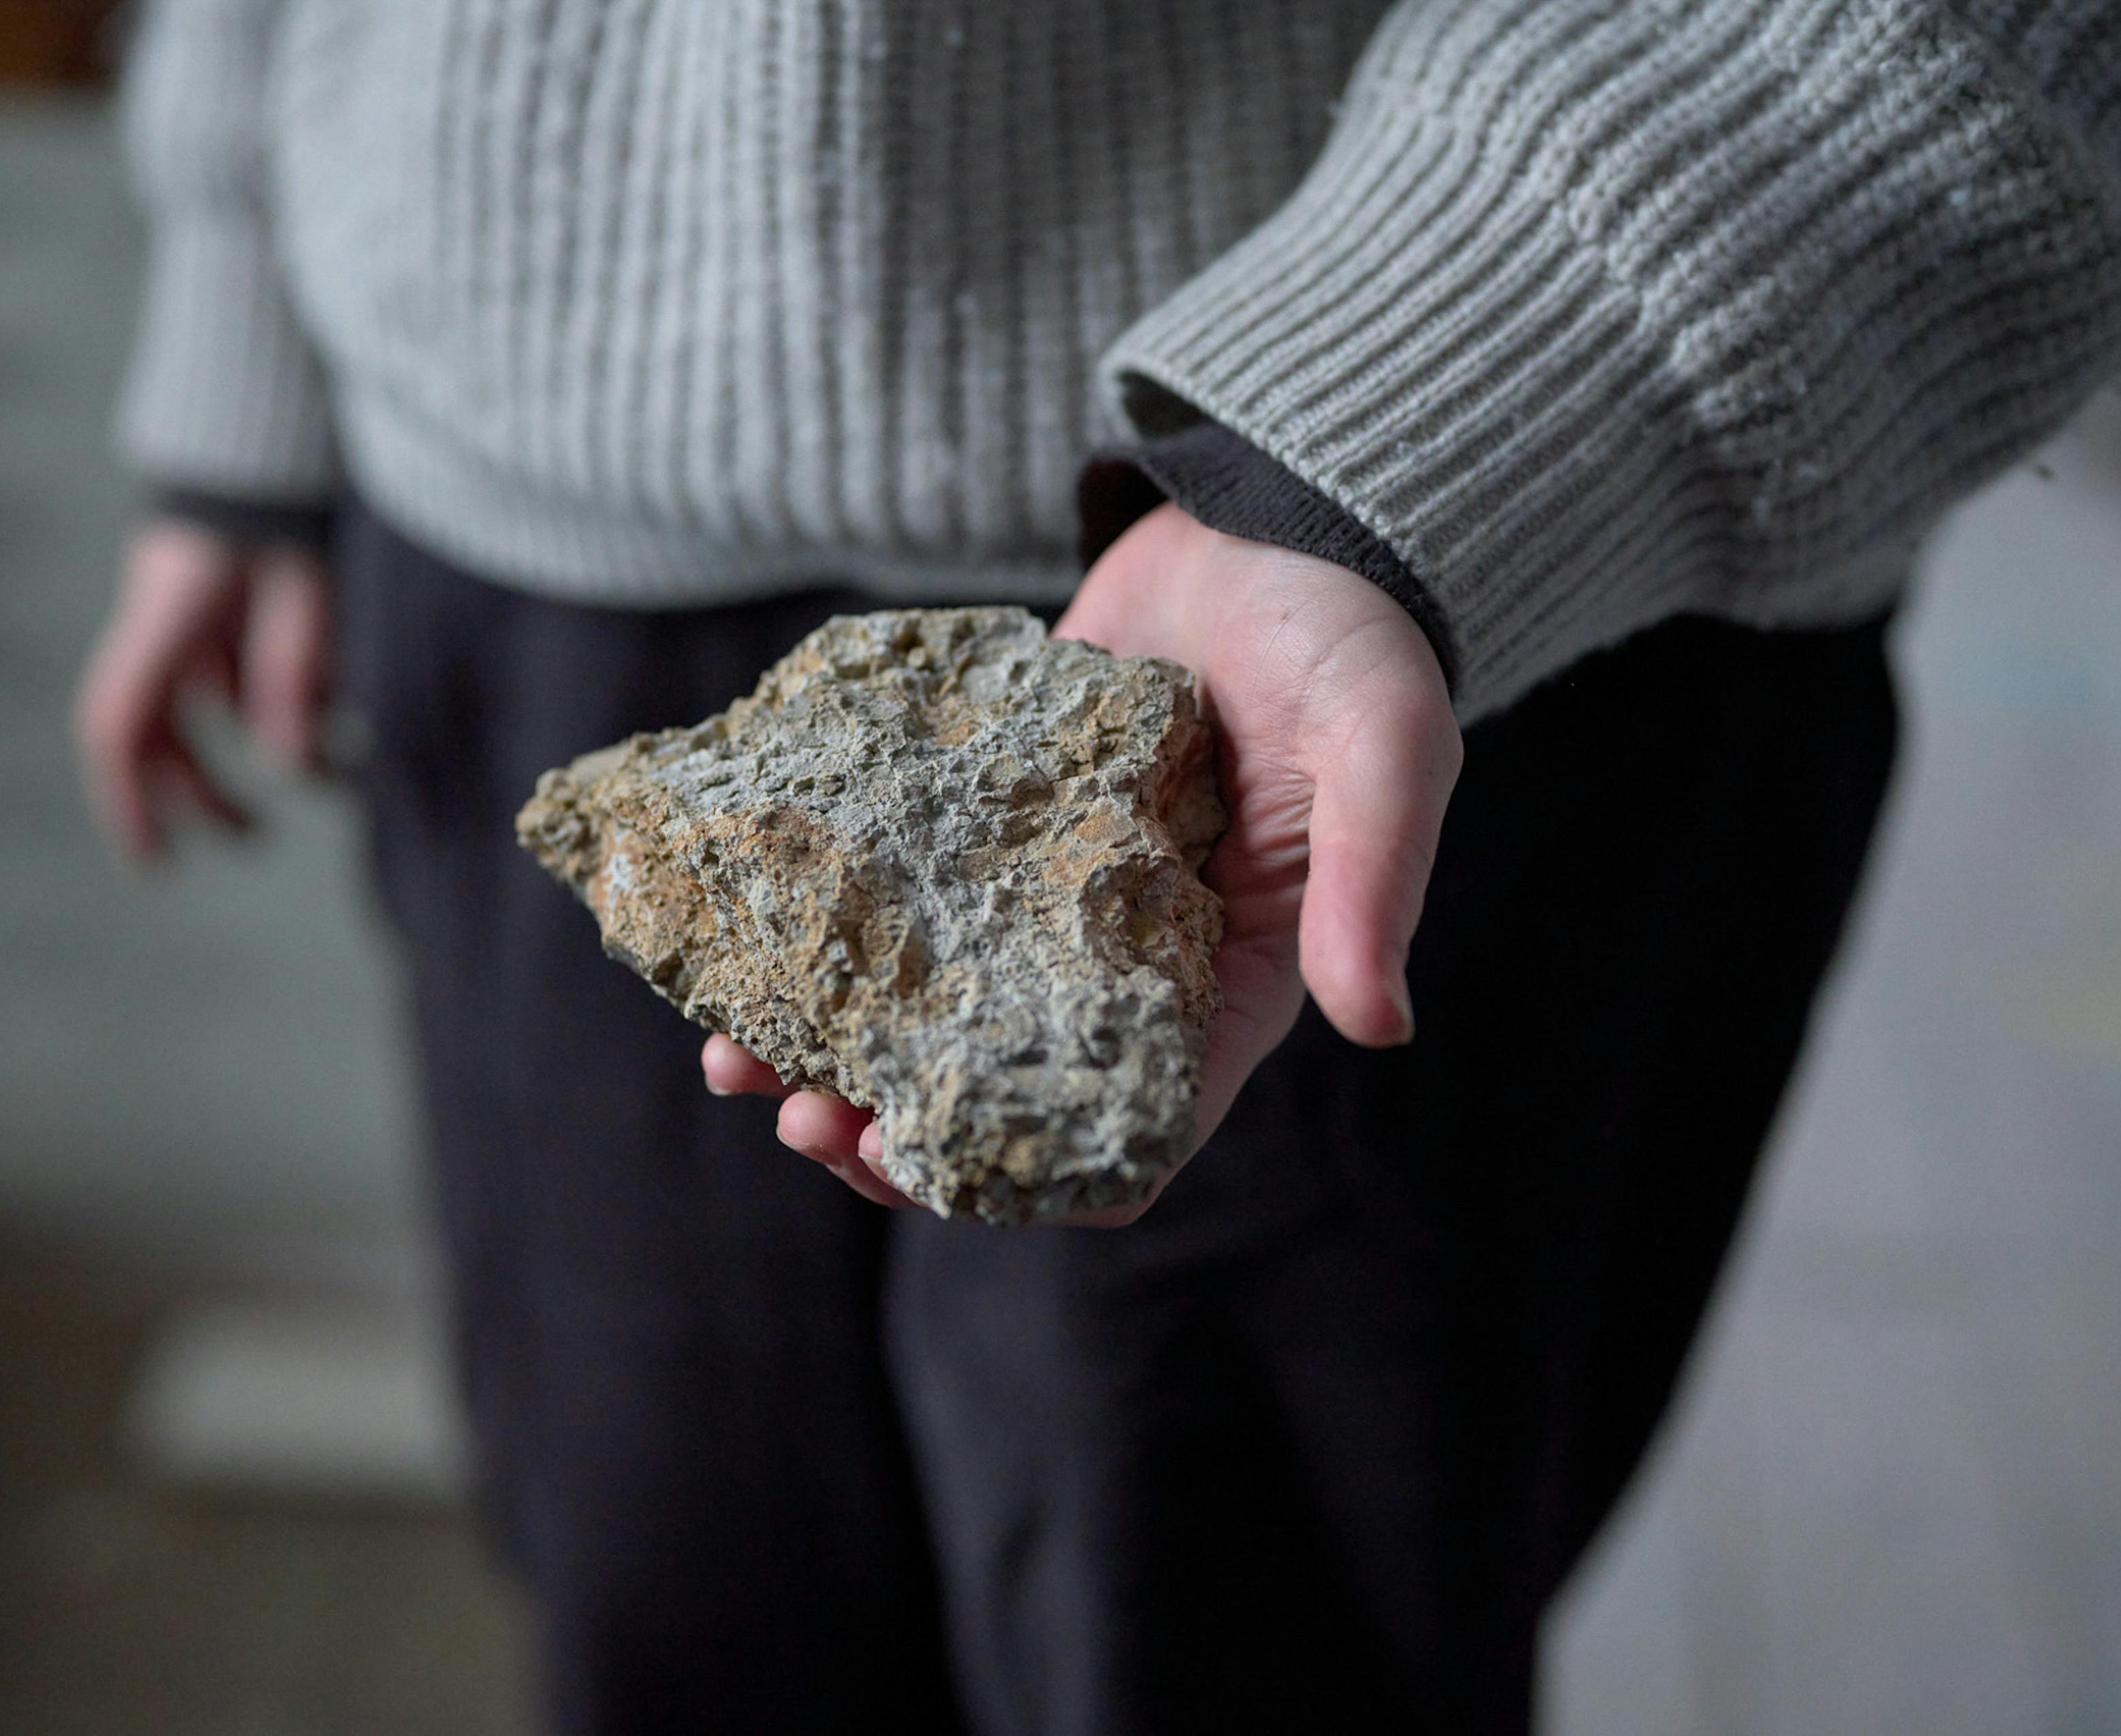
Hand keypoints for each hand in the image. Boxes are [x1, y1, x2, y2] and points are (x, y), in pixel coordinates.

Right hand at [73, 519, 332, 862]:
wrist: (277, 423)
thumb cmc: (295, 499)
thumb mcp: (309, 585)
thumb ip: (296, 670)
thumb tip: (290, 767)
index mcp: (167, 612)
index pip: (119, 724)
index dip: (127, 800)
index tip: (155, 864)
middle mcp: (162, 619)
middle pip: (154, 731)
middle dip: (199, 793)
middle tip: (254, 841)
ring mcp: (187, 613)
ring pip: (194, 711)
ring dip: (243, 758)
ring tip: (320, 792)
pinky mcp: (219, 606)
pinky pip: (231, 679)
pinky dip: (273, 712)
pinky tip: (334, 735)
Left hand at [706, 502, 1463, 1221]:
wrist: (1263, 521)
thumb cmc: (1348, 637)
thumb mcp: (1384, 748)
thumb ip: (1371, 878)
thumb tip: (1379, 1024)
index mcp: (1223, 988)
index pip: (1122, 1137)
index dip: (1025, 1176)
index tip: (925, 1163)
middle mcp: (1118, 967)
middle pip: (991, 1098)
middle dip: (891, 1132)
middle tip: (806, 1120)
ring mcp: (1032, 900)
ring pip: (915, 1018)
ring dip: (827, 1057)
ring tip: (736, 1061)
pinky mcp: (971, 829)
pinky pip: (883, 906)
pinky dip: (812, 936)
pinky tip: (736, 944)